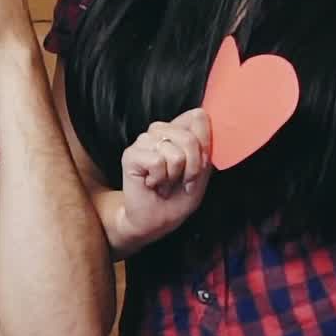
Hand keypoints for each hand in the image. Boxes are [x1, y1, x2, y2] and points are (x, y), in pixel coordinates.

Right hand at [114, 110, 212, 253]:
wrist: (156, 222)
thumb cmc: (178, 198)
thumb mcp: (202, 172)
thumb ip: (204, 144)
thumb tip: (203, 114)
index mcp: (178, 131)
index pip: (197, 117)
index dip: (204, 144)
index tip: (198, 167)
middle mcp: (160, 132)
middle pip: (189, 137)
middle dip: (191, 167)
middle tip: (180, 181)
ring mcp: (144, 141)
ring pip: (173, 151)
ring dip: (174, 175)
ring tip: (165, 182)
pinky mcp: (131, 154)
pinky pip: (157, 161)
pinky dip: (160, 178)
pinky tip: (153, 184)